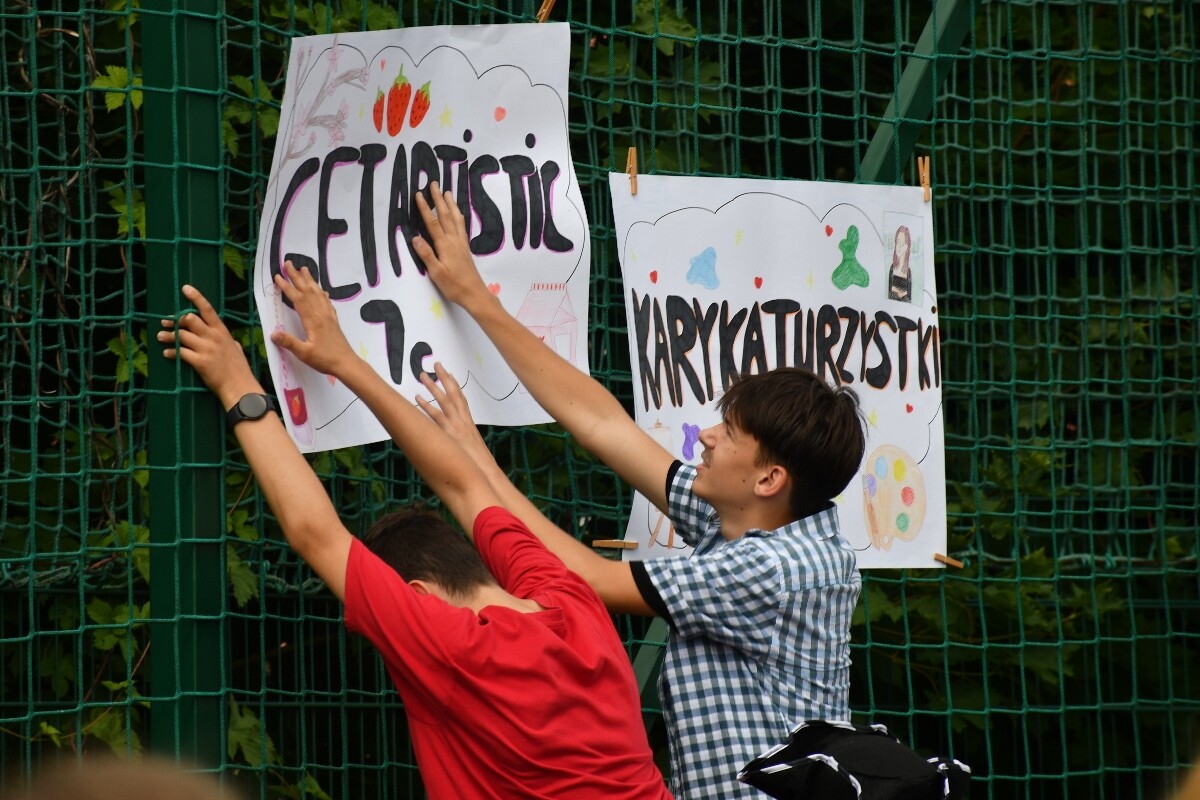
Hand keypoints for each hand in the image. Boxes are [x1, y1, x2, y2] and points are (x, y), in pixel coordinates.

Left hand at [158, 285, 259, 406]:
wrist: (239, 387)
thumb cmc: (239, 369)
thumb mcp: (236, 349)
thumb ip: (228, 340)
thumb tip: (226, 337)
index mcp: (222, 331)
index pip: (207, 310)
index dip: (196, 298)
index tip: (185, 289)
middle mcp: (213, 337)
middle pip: (189, 320)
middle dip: (175, 320)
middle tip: (165, 322)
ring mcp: (206, 349)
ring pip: (181, 336)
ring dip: (168, 336)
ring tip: (161, 337)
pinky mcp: (200, 362)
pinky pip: (180, 353)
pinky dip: (171, 352)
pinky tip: (167, 353)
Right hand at [270, 261, 357, 376]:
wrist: (346, 363)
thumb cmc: (325, 359)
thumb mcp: (304, 353)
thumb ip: (289, 343)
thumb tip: (273, 334)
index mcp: (312, 320)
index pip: (297, 299)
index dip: (287, 287)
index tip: (278, 276)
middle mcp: (321, 314)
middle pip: (307, 290)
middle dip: (297, 276)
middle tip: (288, 262)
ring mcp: (328, 316)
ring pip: (318, 293)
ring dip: (310, 280)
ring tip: (304, 268)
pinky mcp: (333, 320)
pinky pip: (326, 301)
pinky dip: (321, 293)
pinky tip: (321, 290)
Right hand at [412, 182, 492, 311]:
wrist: (474, 293)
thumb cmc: (454, 286)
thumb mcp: (436, 273)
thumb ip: (426, 255)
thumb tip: (415, 238)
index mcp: (445, 245)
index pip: (432, 222)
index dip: (425, 207)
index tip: (419, 194)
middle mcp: (454, 240)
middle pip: (445, 215)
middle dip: (439, 199)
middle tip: (434, 184)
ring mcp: (461, 243)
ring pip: (456, 218)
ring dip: (450, 204)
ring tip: (447, 192)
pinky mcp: (465, 248)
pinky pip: (461, 226)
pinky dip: (458, 216)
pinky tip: (458, 214)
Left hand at [415, 362, 496, 471]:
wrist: (486, 473)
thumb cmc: (480, 465)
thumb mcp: (473, 450)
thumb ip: (464, 442)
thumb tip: (457, 442)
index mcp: (469, 423)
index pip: (462, 399)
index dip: (455, 386)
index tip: (448, 374)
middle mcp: (463, 421)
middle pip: (454, 394)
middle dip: (445, 378)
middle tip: (436, 365)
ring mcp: (457, 426)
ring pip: (444, 401)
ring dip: (433, 387)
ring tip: (422, 375)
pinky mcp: (450, 434)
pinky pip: (437, 417)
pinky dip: (427, 407)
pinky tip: (417, 398)